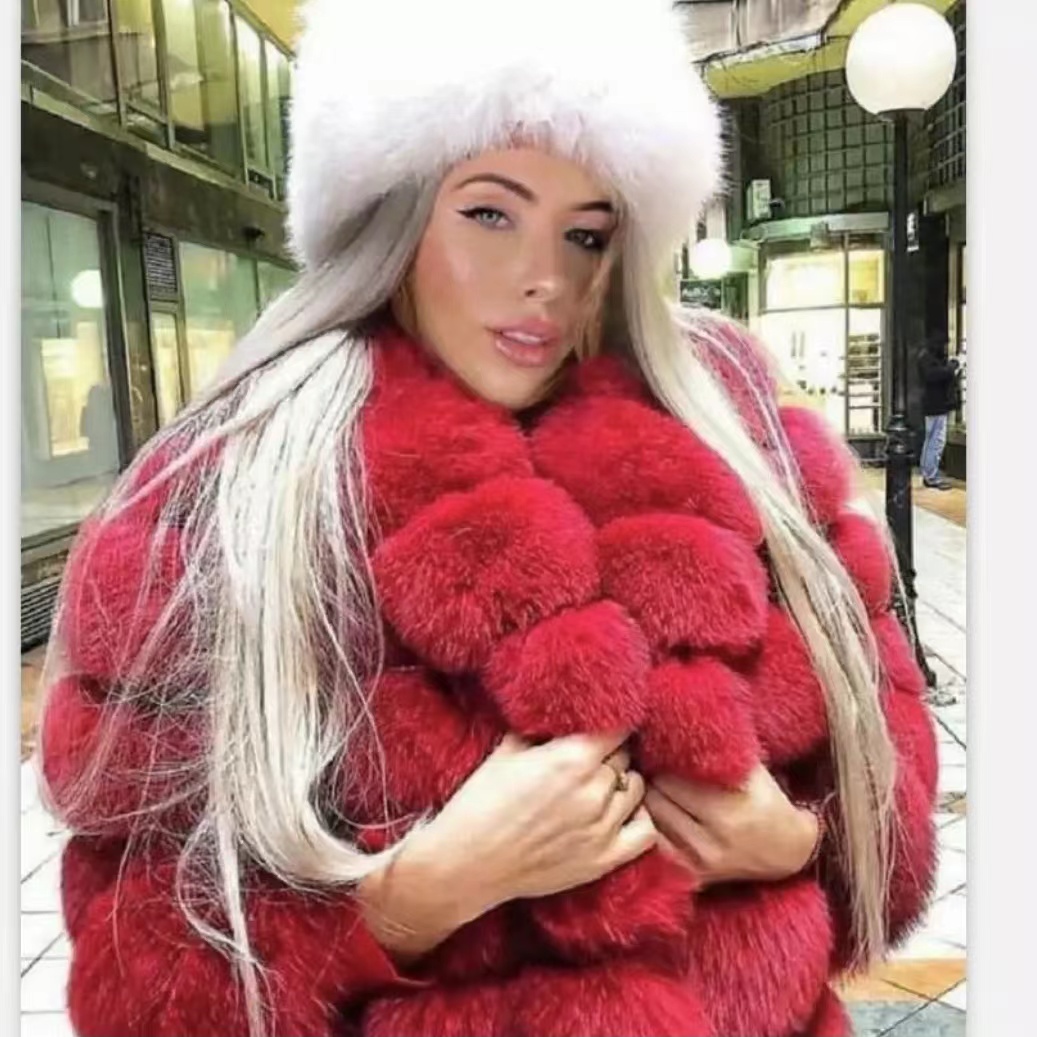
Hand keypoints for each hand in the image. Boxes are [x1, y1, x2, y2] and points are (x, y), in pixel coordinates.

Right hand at [359, 732, 654, 960]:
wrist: (467, 863)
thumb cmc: (480, 802)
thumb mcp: (507, 750)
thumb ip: (543, 729)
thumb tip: (561, 713)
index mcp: (571, 757)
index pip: (618, 727)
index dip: (610, 722)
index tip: (600, 725)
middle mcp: (594, 790)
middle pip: (625, 756)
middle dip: (610, 752)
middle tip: (590, 756)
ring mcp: (603, 827)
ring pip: (636, 788)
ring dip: (622, 781)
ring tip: (599, 784)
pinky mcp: (604, 859)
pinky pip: (646, 831)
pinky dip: (638, 817)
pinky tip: (618, 813)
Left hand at [644, 764, 817, 886]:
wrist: (788, 851)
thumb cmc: (768, 801)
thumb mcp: (752, 770)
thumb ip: (719, 752)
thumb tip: (679, 732)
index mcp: (727, 813)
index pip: (669, 779)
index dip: (664, 760)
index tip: (664, 750)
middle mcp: (710, 842)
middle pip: (656, 798)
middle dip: (654, 779)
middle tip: (656, 766)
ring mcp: (699, 863)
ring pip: (652, 820)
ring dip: (652, 800)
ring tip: (659, 787)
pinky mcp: (693, 876)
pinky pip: (656, 844)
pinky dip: (655, 825)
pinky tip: (663, 812)